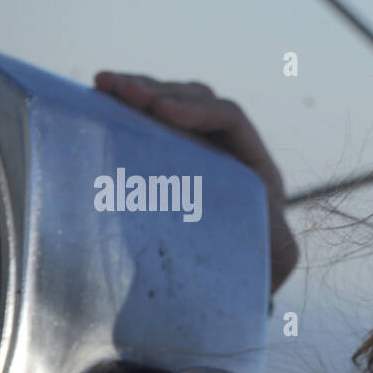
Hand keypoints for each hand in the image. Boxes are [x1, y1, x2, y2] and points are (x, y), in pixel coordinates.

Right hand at [92, 71, 298, 294]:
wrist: (229, 288)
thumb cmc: (255, 273)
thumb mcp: (274, 257)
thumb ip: (275, 238)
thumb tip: (269, 225)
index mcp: (256, 168)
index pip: (230, 120)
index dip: (198, 109)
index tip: (162, 112)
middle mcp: (228, 152)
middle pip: (197, 102)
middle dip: (160, 91)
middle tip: (123, 91)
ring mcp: (194, 153)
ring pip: (168, 105)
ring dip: (137, 91)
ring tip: (103, 84)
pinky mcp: (164, 160)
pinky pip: (146, 124)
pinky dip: (123, 110)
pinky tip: (97, 98)